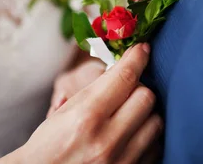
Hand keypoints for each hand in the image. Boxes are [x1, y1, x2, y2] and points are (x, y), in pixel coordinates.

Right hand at [0, 44, 162, 163]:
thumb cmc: (48, 146)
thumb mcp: (64, 112)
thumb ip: (95, 90)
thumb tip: (124, 67)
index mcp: (86, 117)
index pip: (124, 77)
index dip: (137, 58)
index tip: (142, 50)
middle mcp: (107, 140)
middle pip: (146, 96)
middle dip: (138, 87)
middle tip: (127, 89)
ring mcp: (122, 161)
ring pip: (155, 122)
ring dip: (145, 113)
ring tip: (129, 114)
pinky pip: (155, 147)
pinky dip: (147, 137)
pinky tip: (132, 135)